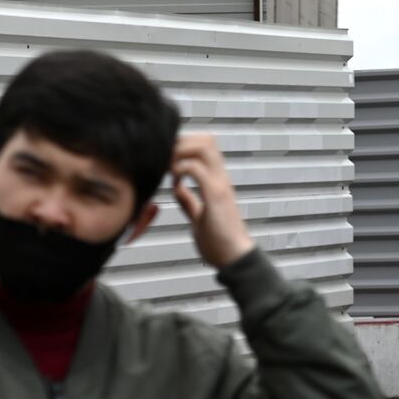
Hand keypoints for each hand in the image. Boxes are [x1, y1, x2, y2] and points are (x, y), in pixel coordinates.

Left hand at [170, 133, 255, 267]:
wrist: (234, 258)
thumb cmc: (218, 242)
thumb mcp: (199, 217)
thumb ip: (190, 201)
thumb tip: (178, 190)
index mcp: (217, 181)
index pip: (205, 145)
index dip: (185, 145)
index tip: (168, 159)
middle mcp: (221, 178)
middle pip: (206, 139)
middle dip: (181, 143)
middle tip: (165, 160)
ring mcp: (219, 185)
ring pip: (203, 148)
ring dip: (181, 153)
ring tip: (169, 168)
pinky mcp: (215, 196)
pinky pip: (196, 170)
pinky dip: (181, 170)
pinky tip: (174, 183)